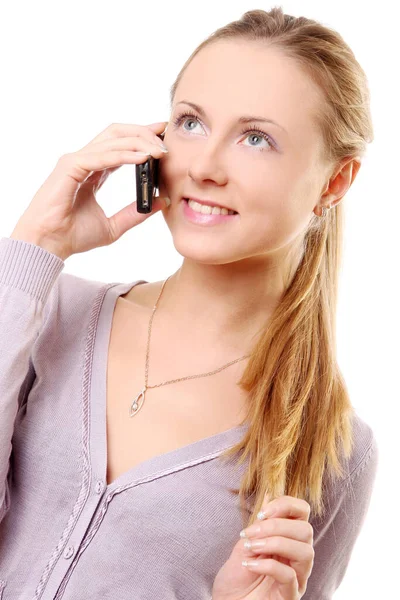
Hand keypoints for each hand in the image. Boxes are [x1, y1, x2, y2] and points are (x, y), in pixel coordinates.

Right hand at [10, 121, 168, 259]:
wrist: (49, 245)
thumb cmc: (72, 236)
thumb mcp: (113, 226)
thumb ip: (136, 214)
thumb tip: (162, 202)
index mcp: (94, 171)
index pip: (121, 145)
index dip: (142, 137)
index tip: (164, 135)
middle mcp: (85, 161)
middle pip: (117, 134)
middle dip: (144, 132)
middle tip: (166, 139)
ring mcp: (76, 161)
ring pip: (112, 140)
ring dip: (139, 142)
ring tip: (160, 151)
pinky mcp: (70, 166)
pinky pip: (102, 156)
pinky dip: (124, 155)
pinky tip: (142, 158)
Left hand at [211, 496, 314, 599]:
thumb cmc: (236, 578)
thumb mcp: (245, 543)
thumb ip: (260, 523)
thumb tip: (270, 492)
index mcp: (288, 539)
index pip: (302, 512)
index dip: (286, 504)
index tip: (262, 512)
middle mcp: (297, 558)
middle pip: (306, 529)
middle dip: (276, 525)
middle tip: (251, 533)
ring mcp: (297, 578)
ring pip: (305, 551)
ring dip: (275, 543)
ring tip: (251, 547)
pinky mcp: (290, 596)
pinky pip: (290, 576)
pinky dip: (268, 565)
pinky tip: (250, 565)